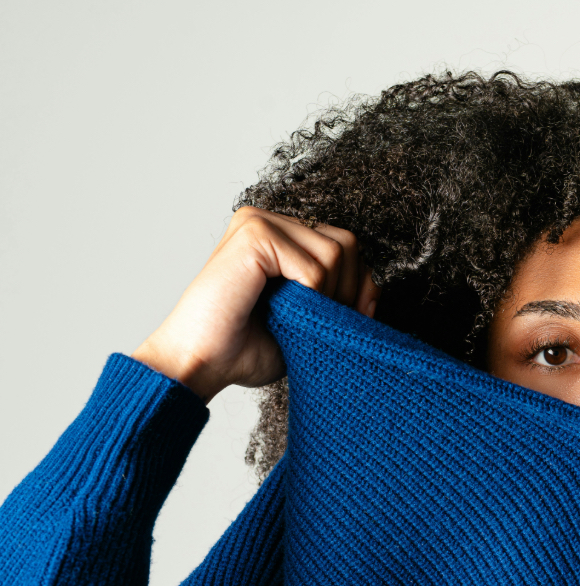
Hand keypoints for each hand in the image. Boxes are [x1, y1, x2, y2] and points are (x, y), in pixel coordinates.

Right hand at [131, 207, 379, 404]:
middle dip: (347, 290)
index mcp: (278, 236)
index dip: (356, 286)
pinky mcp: (254, 232)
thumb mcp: (306, 321)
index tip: (344, 320)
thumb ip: (339, 297)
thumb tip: (375, 286)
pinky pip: (315, 265)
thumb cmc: (244, 349)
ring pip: (337, 251)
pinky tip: (279, 311)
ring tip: (294, 317)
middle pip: (348, 242)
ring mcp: (259, 221)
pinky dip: (310, 297)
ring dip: (328, 295)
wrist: (200, 364)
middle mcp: (268, 221)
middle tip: (316, 321)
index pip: (345, 246)